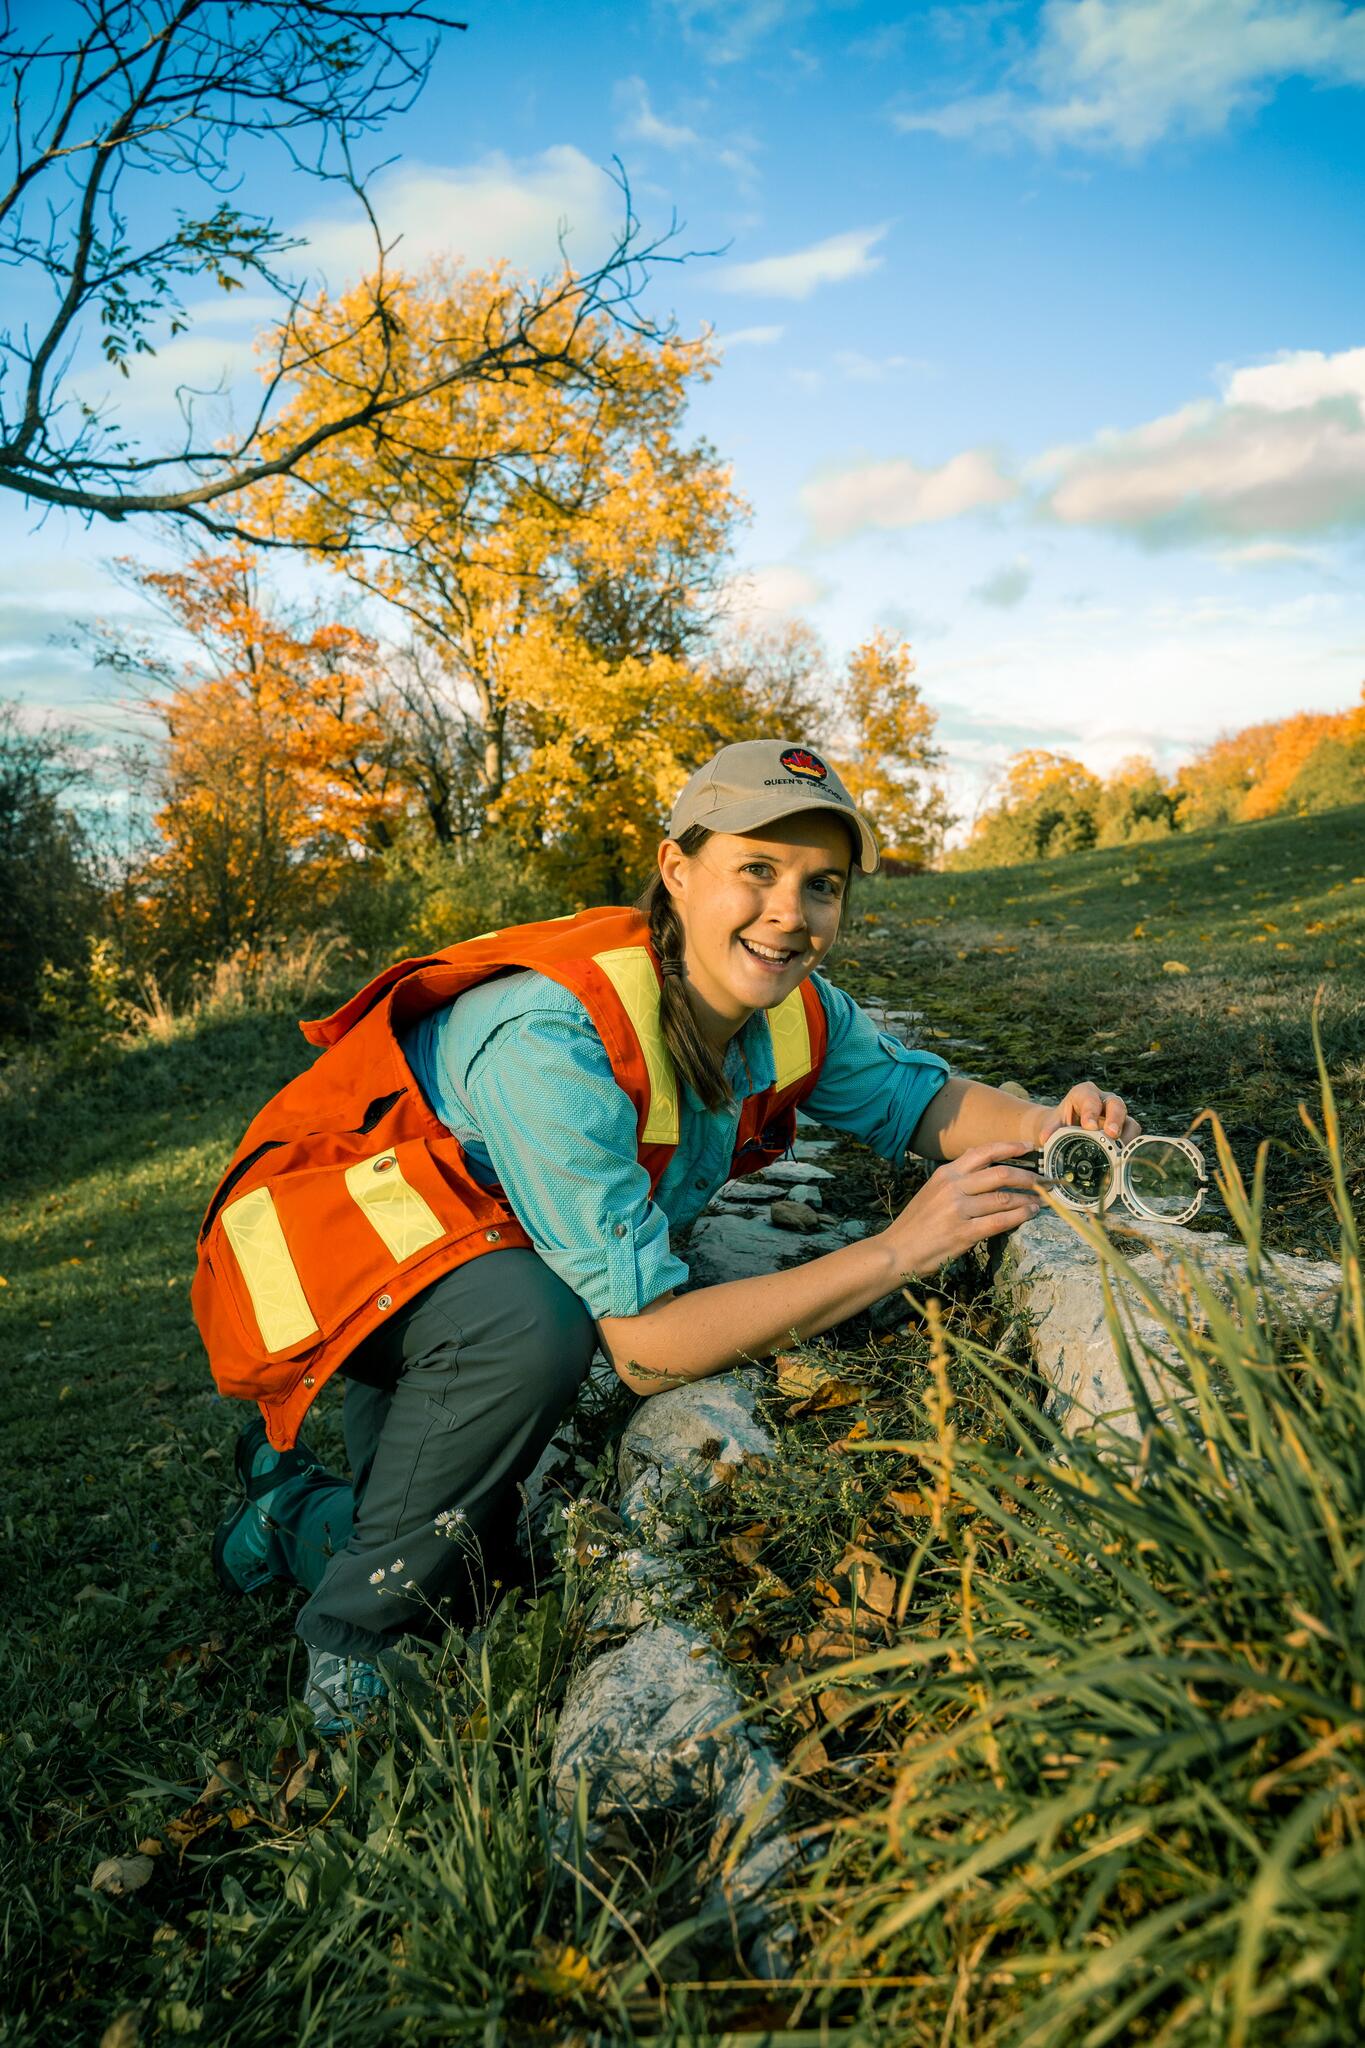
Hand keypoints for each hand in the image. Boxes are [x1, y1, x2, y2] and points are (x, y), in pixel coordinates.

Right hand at [882, 1142, 1041, 1278]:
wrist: (897, 1251)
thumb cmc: (917, 1223)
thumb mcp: (932, 1191)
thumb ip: (956, 1178)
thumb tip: (983, 1165)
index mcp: (946, 1174)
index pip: (983, 1152)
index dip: (1009, 1147)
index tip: (1029, 1146)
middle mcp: (953, 1187)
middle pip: (1001, 1173)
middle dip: (1028, 1177)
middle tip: (1044, 1181)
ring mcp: (958, 1210)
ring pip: (1005, 1198)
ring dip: (1029, 1199)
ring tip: (1041, 1201)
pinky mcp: (964, 1233)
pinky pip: (1001, 1221)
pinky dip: (1020, 1216)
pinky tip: (1029, 1214)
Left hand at [1033, 1083, 1139, 1145]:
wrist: (1066, 1127)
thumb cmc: (1061, 1122)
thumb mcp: (1052, 1124)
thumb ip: (1049, 1129)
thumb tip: (1045, 1139)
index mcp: (1084, 1094)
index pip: (1090, 1098)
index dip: (1091, 1111)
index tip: (1089, 1126)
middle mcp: (1104, 1100)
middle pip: (1116, 1104)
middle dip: (1115, 1119)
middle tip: (1111, 1134)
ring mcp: (1117, 1115)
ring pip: (1129, 1121)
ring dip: (1126, 1136)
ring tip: (1119, 1150)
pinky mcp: (1124, 1129)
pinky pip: (1132, 1136)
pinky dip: (1128, 1147)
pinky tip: (1123, 1157)